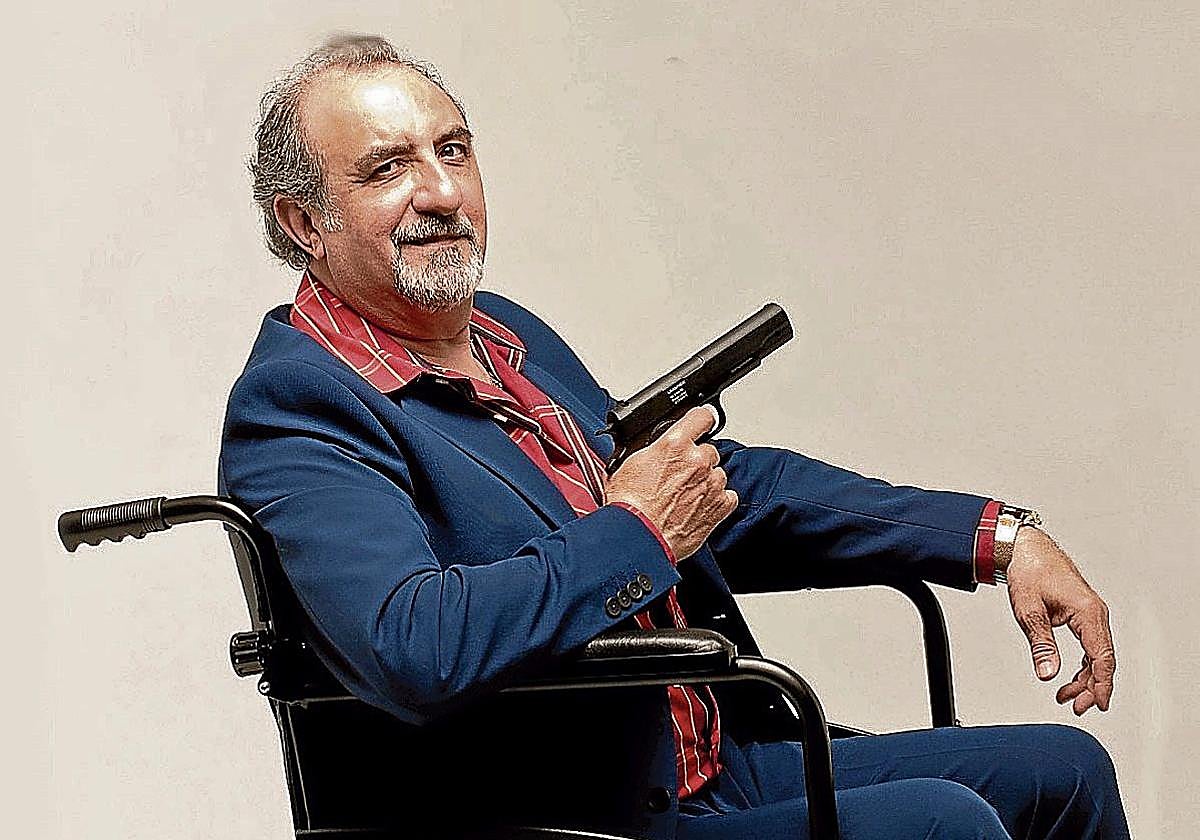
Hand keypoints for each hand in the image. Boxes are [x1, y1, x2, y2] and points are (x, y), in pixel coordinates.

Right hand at [605, 406, 738, 560]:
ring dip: (705, 481)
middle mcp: (697, 460)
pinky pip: (727, 496)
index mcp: (674, 444)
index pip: (702, 416)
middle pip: (708, 449)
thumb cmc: (630, 507)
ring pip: (718, 473)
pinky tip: (698, 507)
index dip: (700, 420)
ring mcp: (712, 483)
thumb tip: (652, 448)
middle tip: (678, 476)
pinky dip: (717, 500)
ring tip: (684, 495)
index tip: (699, 425)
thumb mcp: (629, 464)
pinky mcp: (720, 505)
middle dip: (696, 460)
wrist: (640, 537)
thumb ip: (651, 450)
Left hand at [1005, 527, 1115, 713]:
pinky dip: (1082, 664)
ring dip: (1085, 678)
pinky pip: (1089, 645)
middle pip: (1102, 659)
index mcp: (1087, 611)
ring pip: (1096, 654)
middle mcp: (1095, 613)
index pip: (1101, 656)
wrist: (1027, 549)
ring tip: (1068, 696)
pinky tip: (1070, 677)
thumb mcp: (1029, 611)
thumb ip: (1041, 644)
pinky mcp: (1083, 614)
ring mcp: (1091, 613)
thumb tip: (1047, 673)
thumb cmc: (1029, 571)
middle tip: (1076, 706)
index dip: (1102, 684)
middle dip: (1092, 687)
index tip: (1098, 704)